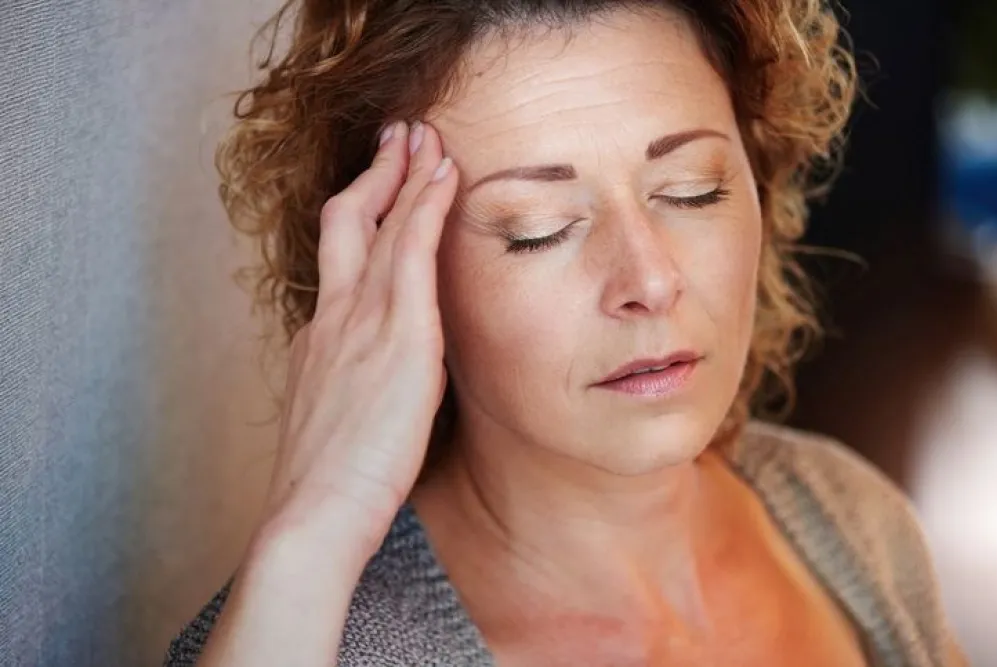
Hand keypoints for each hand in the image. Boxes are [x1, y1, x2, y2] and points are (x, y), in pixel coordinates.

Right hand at [257, 120, 456, 559]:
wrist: (313, 514)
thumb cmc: (329, 482)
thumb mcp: (336, 419)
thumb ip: (355, 384)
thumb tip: (379, 378)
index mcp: (321, 338)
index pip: (343, 256)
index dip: (362, 212)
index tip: (381, 185)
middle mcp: (335, 317)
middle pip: (349, 220)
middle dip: (377, 172)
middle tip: (401, 134)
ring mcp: (362, 322)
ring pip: (385, 225)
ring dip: (408, 174)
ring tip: (428, 136)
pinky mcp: (398, 338)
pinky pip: (412, 254)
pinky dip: (426, 209)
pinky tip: (444, 178)